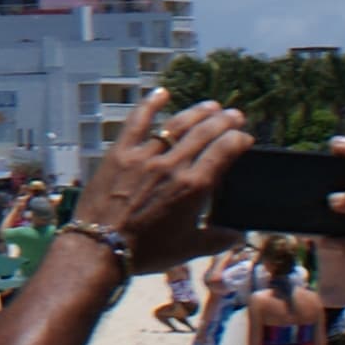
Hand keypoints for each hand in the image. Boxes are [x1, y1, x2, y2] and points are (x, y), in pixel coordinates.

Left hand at [76, 95, 247, 269]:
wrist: (101, 247)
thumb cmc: (147, 251)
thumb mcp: (188, 249)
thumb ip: (216, 239)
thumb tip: (238, 236)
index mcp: (193, 187)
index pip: (224, 151)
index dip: (238, 140)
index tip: (244, 138)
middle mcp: (172, 165)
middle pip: (204, 133)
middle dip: (224, 121)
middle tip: (234, 115)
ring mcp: (145, 155)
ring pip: (176, 125)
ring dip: (197, 112)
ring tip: (211, 105)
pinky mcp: (120, 153)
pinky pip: (137, 122)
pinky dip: (149, 105)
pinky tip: (161, 93)